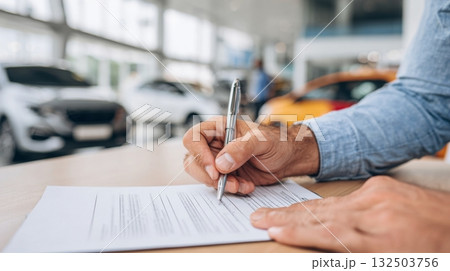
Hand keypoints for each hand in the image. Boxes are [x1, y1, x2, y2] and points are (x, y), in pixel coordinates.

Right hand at [183, 117, 318, 194]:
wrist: (288, 158)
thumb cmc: (277, 141)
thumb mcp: (262, 141)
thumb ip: (242, 148)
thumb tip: (221, 163)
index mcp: (219, 127)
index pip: (194, 137)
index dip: (199, 154)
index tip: (215, 169)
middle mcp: (215, 143)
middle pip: (193, 160)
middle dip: (208, 175)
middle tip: (225, 182)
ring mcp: (218, 160)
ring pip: (203, 175)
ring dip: (220, 185)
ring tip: (241, 185)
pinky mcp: (225, 175)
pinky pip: (217, 185)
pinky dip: (230, 189)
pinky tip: (246, 186)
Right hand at [251, 176, 449, 251]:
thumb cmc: (436, 250)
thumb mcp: (400, 264)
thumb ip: (357, 258)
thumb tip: (327, 252)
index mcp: (384, 240)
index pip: (329, 235)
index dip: (298, 232)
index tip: (274, 230)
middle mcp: (376, 213)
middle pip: (321, 216)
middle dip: (286, 217)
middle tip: (260, 216)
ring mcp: (377, 195)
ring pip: (327, 204)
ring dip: (297, 210)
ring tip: (274, 212)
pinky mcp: (379, 185)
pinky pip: (342, 197)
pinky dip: (320, 204)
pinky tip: (303, 208)